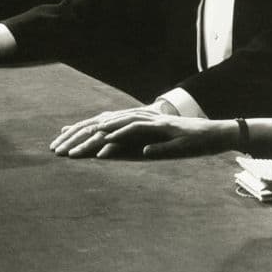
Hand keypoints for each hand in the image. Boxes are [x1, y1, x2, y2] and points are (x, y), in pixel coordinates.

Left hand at [49, 104, 228, 158]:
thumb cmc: (186, 143)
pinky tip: (105, 149)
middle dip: (77, 138)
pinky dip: (120, 139)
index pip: (101, 127)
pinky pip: (137, 133)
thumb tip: (110, 150)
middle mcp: (138, 120)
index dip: (80, 134)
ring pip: (114, 129)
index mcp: (134, 125)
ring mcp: (149, 123)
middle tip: (56, 150)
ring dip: (92, 140)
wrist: (215, 135)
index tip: (60, 144)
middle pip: (102, 126)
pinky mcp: (161, 129)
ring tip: (74, 152)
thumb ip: (132, 147)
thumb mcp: (155, 147)